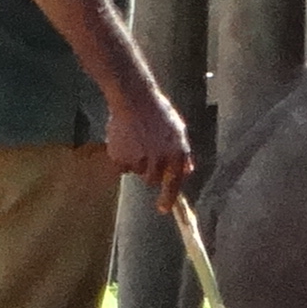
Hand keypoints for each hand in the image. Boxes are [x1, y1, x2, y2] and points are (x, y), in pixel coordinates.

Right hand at [105, 81, 195, 206]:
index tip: (163, 209)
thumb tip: (187, 171)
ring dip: (136, 161)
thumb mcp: (178, 130)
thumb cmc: (158, 111)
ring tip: (136, 138)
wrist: (133, 98)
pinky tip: (124, 140)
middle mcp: (158, 160)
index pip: (174, 183)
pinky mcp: (120, 158)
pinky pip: (121, 166)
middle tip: (147, 152)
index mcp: (175, 153)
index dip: (168, 199)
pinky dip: (121, 157)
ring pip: (136, 171)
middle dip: (150, 172)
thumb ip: (182, 154)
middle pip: (151, 180)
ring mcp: (138, 160)